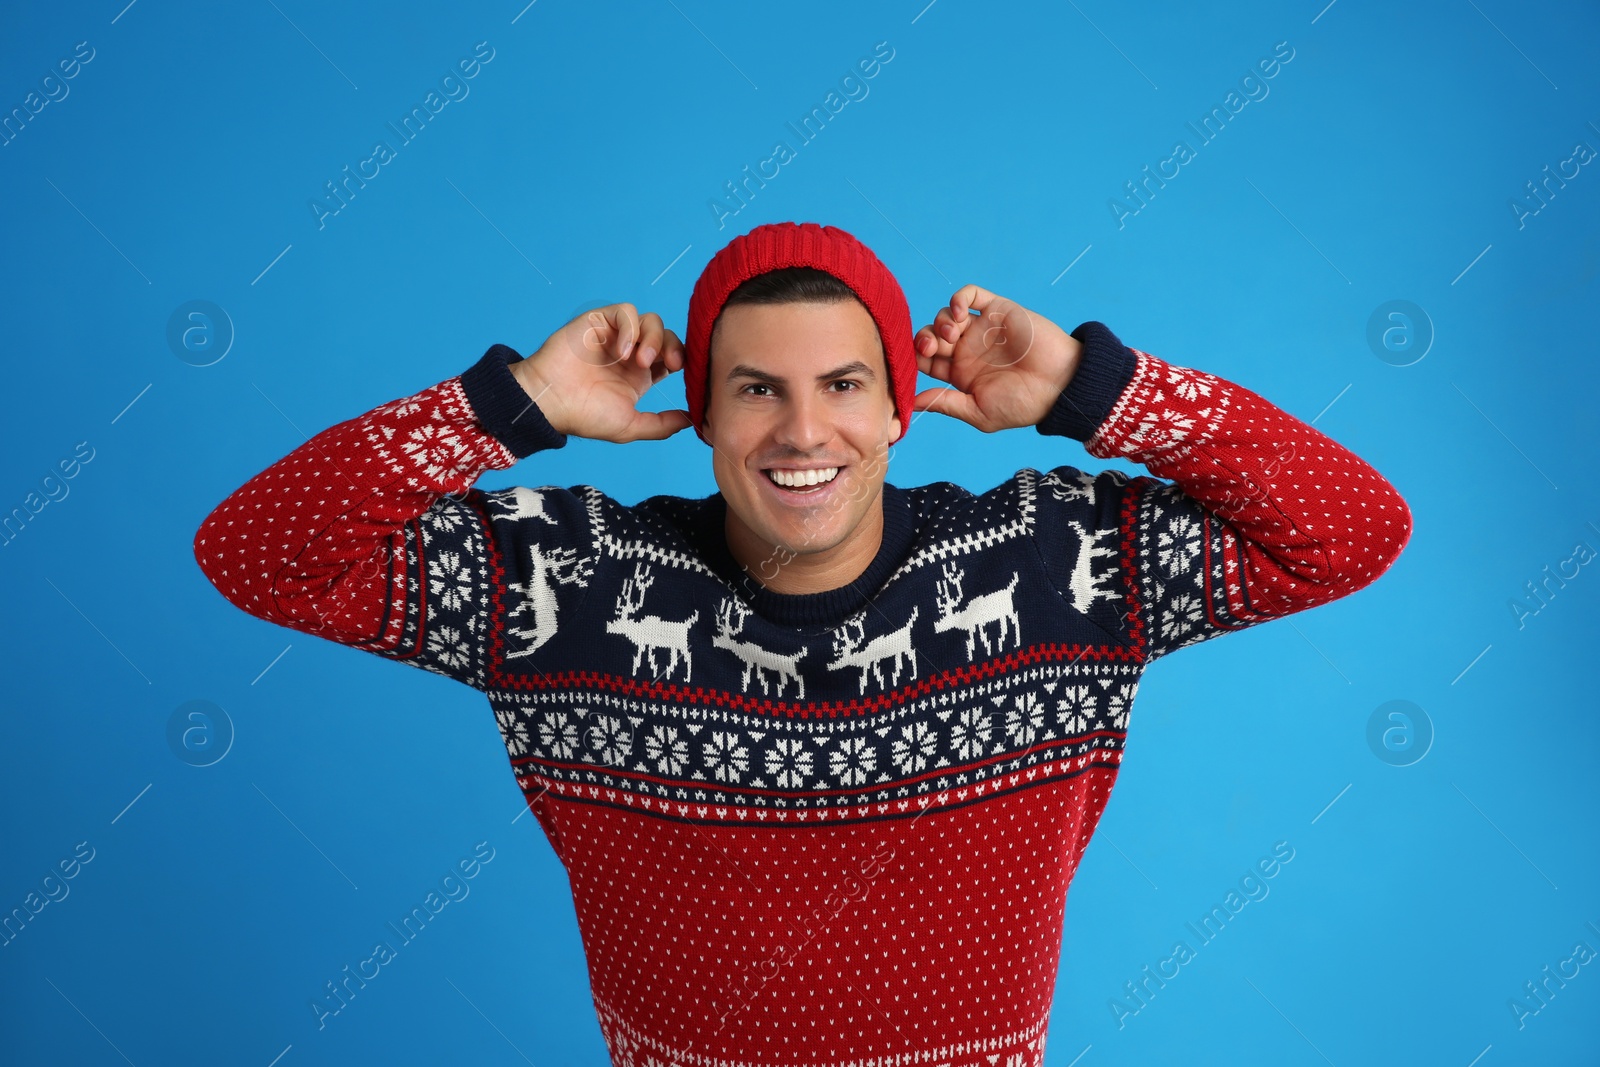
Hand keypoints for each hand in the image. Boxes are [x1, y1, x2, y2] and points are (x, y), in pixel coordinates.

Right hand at [511, 303, 691, 442]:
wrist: (550, 402)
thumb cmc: (584, 416)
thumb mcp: (630, 425)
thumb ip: (661, 424)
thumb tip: (692, 421)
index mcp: (640, 375)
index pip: (672, 355)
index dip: (681, 358)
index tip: (679, 371)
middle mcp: (630, 353)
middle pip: (665, 335)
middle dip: (673, 346)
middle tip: (669, 363)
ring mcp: (615, 336)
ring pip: (650, 320)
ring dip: (653, 337)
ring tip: (640, 360)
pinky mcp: (599, 322)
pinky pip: (625, 311)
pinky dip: (629, 327)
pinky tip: (622, 351)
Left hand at [911, 285, 1081, 432]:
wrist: (1060, 384)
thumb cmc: (1023, 405)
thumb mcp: (979, 412)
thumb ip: (946, 404)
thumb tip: (912, 402)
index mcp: (960, 375)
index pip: (926, 361)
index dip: (915, 359)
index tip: (916, 364)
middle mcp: (968, 350)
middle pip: (930, 335)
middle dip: (923, 338)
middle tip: (930, 347)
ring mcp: (982, 329)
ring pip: (945, 315)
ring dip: (940, 321)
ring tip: (952, 335)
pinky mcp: (997, 310)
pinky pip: (971, 295)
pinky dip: (958, 300)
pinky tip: (959, 314)